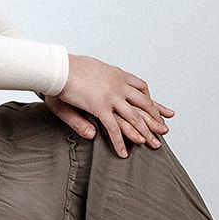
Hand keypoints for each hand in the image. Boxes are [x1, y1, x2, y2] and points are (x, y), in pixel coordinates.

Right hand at [42, 54, 173, 157]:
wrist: (55, 66)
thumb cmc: (66, 72)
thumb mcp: (85, 82)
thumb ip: (95, 99)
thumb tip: (100, 115)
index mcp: (116, 75)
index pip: (141, 88)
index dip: (152, 101)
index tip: (161, 110)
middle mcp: (117, 85)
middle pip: (143, 104)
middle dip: (154, 119)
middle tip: (164, 131)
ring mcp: (110, 96)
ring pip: (133, 118)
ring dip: (144, 133)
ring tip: (153, 145)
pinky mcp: (99, 106)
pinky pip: (113, 128)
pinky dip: (120, 142)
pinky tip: (124, 153)